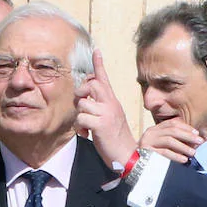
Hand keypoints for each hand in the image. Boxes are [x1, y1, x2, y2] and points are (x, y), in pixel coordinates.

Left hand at [75, 49, 137, 167]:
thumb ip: (100, 107)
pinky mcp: (101, 125)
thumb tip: (84, 101)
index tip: (96, 51)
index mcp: (113, 101)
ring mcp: (107, 114)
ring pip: (82, 104)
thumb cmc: (115, 137)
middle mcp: (111, 104)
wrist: (126, 155)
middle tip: (82, 104)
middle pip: (92, 85)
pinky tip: (86, 135)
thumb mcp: (109, 118)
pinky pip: (81, 119)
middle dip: (81, 92)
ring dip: (80, 117)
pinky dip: (80, 128)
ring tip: (86, 128)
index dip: (99, 64)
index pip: (104, 79)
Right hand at [139, 118, 203, 163]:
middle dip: (188, 136)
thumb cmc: (151, 155)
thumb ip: (173, 139)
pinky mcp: (146, 153)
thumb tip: (192, 138)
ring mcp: (147, 142)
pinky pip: (163, 153)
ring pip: (169, 140)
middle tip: (199, 142)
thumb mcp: (161, 144)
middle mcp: (150, 133)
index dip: (186, 128)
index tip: (197, 134)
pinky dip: (175, 156)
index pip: (172, 123)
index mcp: (155, 129)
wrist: (132, 165)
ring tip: (193, 152)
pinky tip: (183, 159)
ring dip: (183, 146)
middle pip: (172, 130)